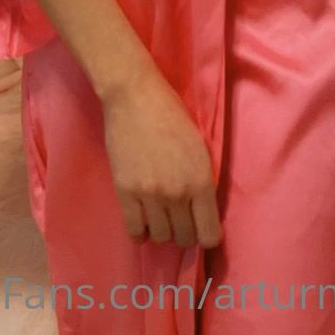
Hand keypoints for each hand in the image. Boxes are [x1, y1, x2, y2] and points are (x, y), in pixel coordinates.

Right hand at [102, 72, 221, 249]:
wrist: (134, 96)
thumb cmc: (172, 115)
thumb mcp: (200, 148)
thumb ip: (202, 182)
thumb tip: (201, 213)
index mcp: (201, 181)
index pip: (209, 235)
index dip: (207, 235)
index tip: (202, 228)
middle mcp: (177, 194)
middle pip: (185, 238)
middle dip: (185, 230)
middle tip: (180, 216)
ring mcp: (149, 195)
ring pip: (160, 237)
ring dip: (162, 228)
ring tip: (160, 213)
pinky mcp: (124, 192)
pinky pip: (134, 231)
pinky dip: (140, 231)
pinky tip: (143, 219)